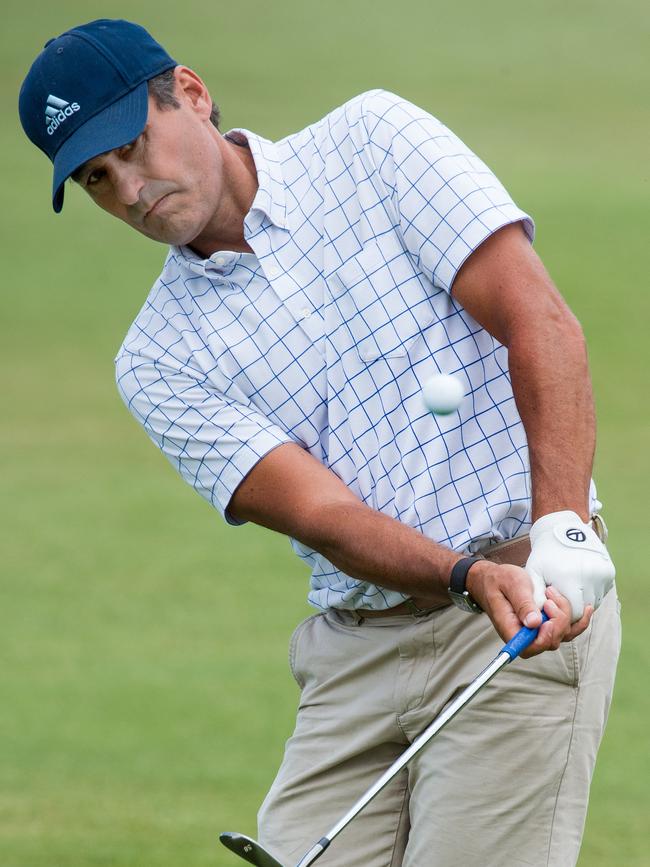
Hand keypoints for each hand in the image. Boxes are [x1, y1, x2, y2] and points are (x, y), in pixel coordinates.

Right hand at [465, 560, 591, 656]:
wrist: (493, 579)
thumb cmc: (499, 580)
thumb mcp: (510, 585)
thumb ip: (522, 603)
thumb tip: (533, 623)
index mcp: (510, 628)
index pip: (529, 648)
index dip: (544, 639)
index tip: (548, 620)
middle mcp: (524, 635)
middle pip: (549, 642)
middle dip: (558, 621)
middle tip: (550, 598)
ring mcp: (536, 631)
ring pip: (561, 636)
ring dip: (565, 616)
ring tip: (554, 594)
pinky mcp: (544, 624)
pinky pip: (565, 630)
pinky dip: (578, 621)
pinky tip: (586, 609)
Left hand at [526, 511, 614, 622]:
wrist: (563, 528)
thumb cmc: (545, 553)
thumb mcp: (535, 572)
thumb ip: (535, 597)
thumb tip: (536, 620)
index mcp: (571, 579)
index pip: (571, 614)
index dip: (561, 613)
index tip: (551, 602)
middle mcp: (591, 578)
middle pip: (583, 609)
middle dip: (569, 607)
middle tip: (558, 593)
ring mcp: (603, 575)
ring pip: (593, 602)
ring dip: (580, 601)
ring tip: (567, 585)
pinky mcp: (609, 573)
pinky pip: (600, 593)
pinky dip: (590, 593)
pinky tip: (577, 582)